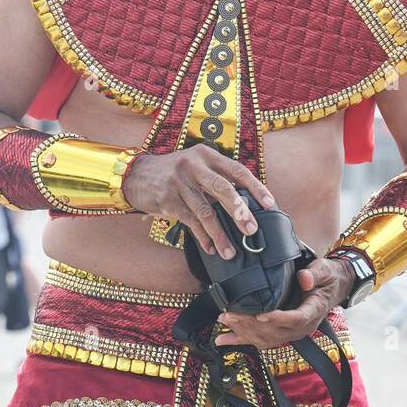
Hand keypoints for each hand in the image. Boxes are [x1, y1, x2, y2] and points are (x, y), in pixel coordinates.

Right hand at [122, 144, 274, 260]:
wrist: (136, 174)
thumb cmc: (174, 172)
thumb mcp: (196, 166)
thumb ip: (217, 178)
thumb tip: (246, 204)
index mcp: (206, 155)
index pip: (237, 170)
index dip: (256, 187)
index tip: (270, 203)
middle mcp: (193, 166)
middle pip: (223, 189)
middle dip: (240, 211)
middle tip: (251, 229)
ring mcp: (179, 183)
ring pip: (206, 211)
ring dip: (220, 234)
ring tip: (231, 252)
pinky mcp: (167, 200)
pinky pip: (190, 222)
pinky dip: (202, 237)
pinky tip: (211, 248)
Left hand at [216, 256, 355, 349]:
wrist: (329, 289)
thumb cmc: (326, 278)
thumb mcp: (324, 271)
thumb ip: (314, 274)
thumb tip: (303, 278)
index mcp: (312, 312)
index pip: (296, 319)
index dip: (278, 319)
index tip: (261, 315)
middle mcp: (300, 328)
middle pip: (275, 332)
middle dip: (251, 324)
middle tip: (231, 313)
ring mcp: (289, 333)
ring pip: (265, 338)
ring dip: (243, 331)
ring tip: (225, 320)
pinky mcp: (279, 333)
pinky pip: (259, 340)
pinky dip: (239, 340)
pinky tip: (222, 340)